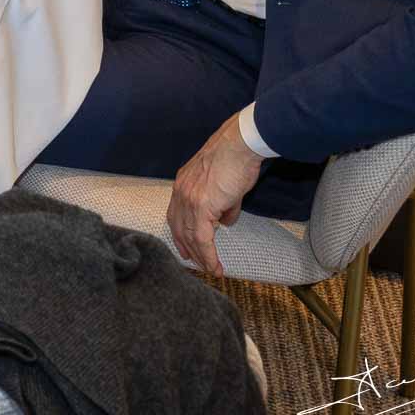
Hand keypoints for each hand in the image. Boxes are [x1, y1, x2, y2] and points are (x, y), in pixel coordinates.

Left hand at [167, 114, 264, 276]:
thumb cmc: (236, 159)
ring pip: (190, 236)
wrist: (239, 145)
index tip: (185, 248)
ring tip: (211, 270)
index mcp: (182, 184)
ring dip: (200, 257)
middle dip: (187, 248)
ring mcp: (189, 199)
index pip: (175, 215)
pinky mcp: (202, 206)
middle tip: (196, 264)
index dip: (180, 233)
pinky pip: (202, 238)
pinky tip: (215, 266)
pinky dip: (208, 255)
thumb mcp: (225, 185)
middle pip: (178, 228)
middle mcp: (180, 192)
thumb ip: (223, 206)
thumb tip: (226, 222)